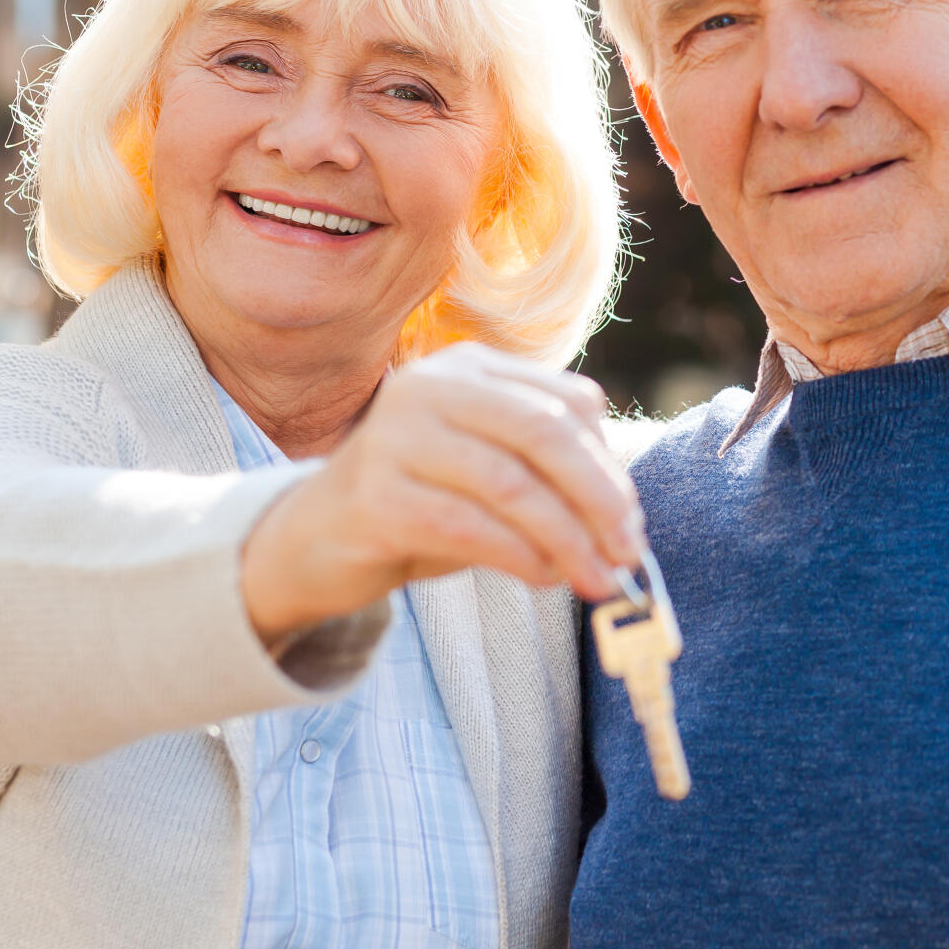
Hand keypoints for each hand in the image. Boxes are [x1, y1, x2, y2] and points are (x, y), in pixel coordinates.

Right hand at [240, 343, 641, 646]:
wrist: (316, 540)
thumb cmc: (422, 504)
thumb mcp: (489, 470)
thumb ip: (547, 474)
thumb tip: (625, 523)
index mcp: (470, 368)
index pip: (566, 402)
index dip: (610, 465)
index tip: (633, 521)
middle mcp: (430, 386)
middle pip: (544, 433)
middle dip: (599, 498)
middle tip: (630, 552)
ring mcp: (395, 436)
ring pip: (511, 484)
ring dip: (567, 540)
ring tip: (596, 580)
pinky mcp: (375, 494)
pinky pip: (469, 526)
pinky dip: (519, 556)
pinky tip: (542, 577)